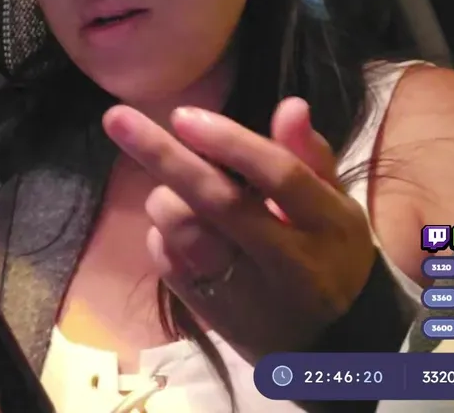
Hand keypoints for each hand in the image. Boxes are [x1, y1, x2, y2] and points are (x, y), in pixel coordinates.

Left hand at [102, 97, 375, 360]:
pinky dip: (161, 236)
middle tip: (117, 118)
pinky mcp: (215, 316)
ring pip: (186, 235)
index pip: (279, 175)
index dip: (230, 143)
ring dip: (164, 199)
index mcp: (327, 224)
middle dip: (164, 156)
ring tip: (173, 189)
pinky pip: (169, 265)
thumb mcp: (336, 206)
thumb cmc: (332, 257)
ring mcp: (248, 294)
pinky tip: (175, 229)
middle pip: (219, 202)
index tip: (183, 115)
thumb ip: (310, 156)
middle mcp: (289, 261)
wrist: (337, 350)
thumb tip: (290, 104)